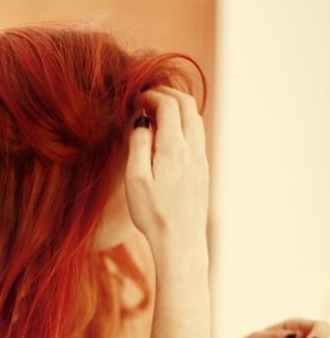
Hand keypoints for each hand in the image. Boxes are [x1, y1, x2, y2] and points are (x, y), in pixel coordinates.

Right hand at [124, 85, 209, 261]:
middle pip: (187, 104)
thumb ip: (138, 144)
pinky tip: (169, 137)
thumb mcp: (136, 179)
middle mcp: (193, 149)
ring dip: (177, 108)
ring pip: (195, 119)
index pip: (168, 104)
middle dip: (167, 94)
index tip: (135, 99)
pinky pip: (197, 136)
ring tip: (157, 113)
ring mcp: (201, 161)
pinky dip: (184, 125)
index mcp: (175, 147)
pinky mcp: (203, 172)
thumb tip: (142, 120)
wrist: (180, 243)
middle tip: (147, 98)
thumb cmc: (153, 214)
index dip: (151, 95)